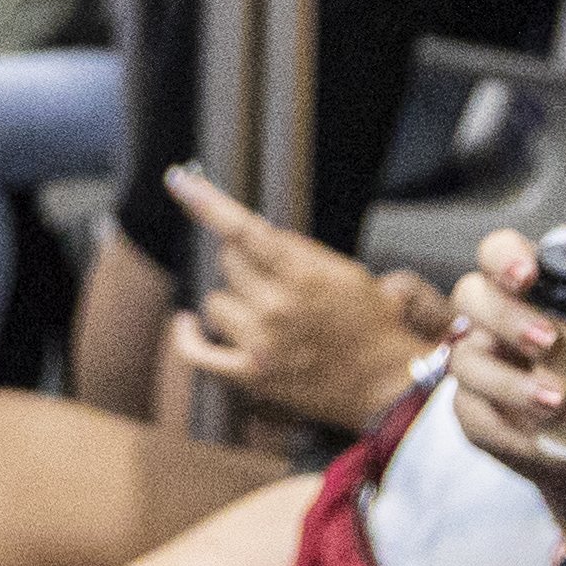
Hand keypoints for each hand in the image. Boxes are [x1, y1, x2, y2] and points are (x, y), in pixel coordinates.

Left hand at [159, 172, 436, 432]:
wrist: (388, 384)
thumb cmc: (372, 324)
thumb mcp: (348, 273)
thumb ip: (302, 252)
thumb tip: (257, 233)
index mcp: (303, 275)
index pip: (244, 230)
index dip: (207, 203)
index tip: (178, 181)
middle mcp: (277, 306)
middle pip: (228, 262)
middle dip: (245, 263)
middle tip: (273, 278)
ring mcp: (261, 343)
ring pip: (214, 302)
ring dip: (232, 302)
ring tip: (265, 315)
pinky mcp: (251, 376)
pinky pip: (197, 353)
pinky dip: (187, 336)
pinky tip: (187, 323)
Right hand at [444, 228, 565, 542]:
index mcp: (529, 289)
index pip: (497, 252)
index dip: (503, 257)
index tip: (529, 276)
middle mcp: (495, 321)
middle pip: (471, 296)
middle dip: (507, 317)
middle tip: (550, 341)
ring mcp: (480, 366)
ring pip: (465, 361)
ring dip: (509, 382)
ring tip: (557, 401)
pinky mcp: (477, 413)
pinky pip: (472, 414)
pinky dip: (506, 428)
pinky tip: (537, 439)